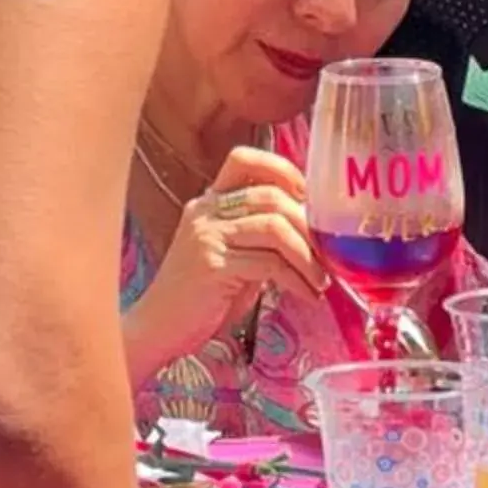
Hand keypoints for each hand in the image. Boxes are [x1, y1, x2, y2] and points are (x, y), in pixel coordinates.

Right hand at [125, 144, 324, 373]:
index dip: (282, 168)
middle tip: (328, 253)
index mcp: (209, 202)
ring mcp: (206, 236)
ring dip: (308, 256)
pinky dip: (297, 280)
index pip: (244, 159)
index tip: (308, 196)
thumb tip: (313, 226)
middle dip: (309, 225)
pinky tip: (306, 294)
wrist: (159, 328)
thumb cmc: (202, 296)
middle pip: (271, 196)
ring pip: (274, 228)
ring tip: (321, 280)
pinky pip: (269, 264)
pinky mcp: (212, 265)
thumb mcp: (234, 255)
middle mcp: (205, 211)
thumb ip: (262, 236)